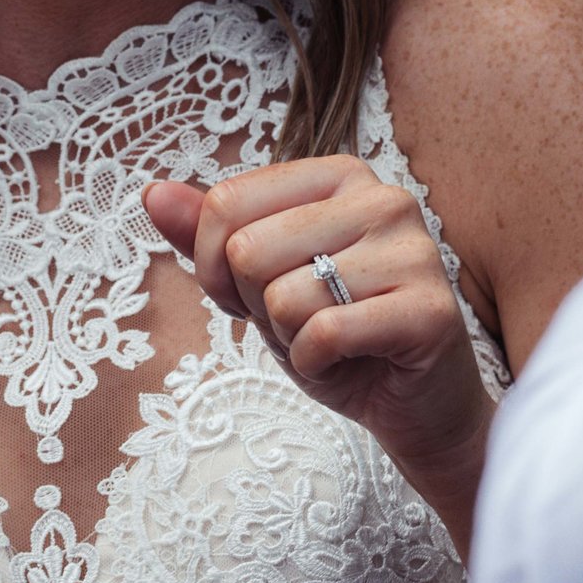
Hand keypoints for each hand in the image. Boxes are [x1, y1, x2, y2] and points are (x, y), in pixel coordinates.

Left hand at [144, 157, 492, 552]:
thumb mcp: (259, 282)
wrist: (413, 406)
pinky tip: (348, 362)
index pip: (227, 202)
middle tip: (303, 322)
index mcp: (338, 176)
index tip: (253, 293)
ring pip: (283, 295)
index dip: (215, 267)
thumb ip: (209, 235)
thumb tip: (152, 193)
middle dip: (256, 306)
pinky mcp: (430, 309)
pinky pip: (324, 333)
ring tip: (331, 340)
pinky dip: (315, 364)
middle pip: (248, 250)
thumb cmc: (336, 336)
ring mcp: (413, 250)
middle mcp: (382, 198)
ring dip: (289, 338)